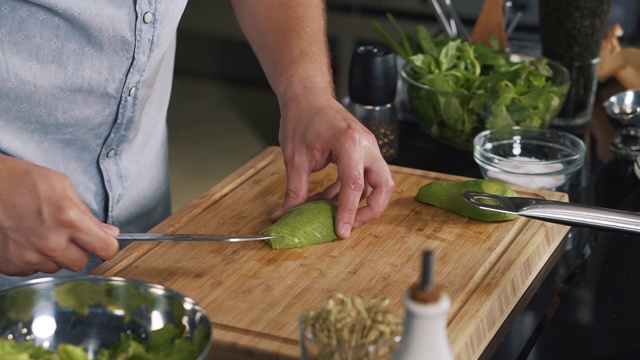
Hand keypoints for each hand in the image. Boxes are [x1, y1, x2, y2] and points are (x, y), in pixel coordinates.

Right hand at [0, 155, 119, 275]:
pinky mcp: (12, 265)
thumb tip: (108, 232)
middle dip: (79, 250)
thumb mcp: (62, 186)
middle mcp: (50, 243)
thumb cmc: (21, 181)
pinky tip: (26, 240)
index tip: (106, 244)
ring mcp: (29, 257)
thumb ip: (87, 214)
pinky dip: (33, 258)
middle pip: (81, 263)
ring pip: (57, 267)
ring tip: (40, 233)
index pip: (104, 248)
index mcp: (67, 220)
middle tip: (66, 234)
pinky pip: (34, 270)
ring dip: (54, 255)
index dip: (108, 247)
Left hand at [272, 91, 395, 237]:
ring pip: (379, 183)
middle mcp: (366, 145)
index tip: (342, 232)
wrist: (307, 96)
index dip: (347, 212)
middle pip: (383, 186)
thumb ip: (295, 190)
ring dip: (361, 202)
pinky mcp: (364, 151)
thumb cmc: (302, 118)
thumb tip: (285, 216)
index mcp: (350, 143)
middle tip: (350, 225)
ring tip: (335, 214)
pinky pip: (365, 177)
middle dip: (370, 210)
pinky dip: (351, 191)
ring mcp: (369, 147)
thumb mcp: (295, 158)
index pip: (354, 185)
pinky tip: (329, 199)